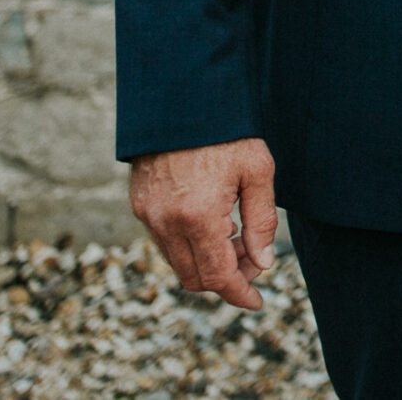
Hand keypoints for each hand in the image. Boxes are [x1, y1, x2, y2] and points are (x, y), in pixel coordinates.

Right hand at [129, 138, 278, 308]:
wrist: (183, 100)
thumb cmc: (227, 133)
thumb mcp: (257, 172)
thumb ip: (261, 222)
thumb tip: (262, 263)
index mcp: (197, 217)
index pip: (217, 276)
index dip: (239, 293)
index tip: (256, 301)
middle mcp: (166, 222)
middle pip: (195, 277)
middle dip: (227, 277)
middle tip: (253, 259)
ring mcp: (147, 215)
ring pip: (178, 262)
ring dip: (207, 262)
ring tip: (236, 235)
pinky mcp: (139, 204)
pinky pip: (164, 242)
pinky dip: (189, 245)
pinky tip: (213, 222)